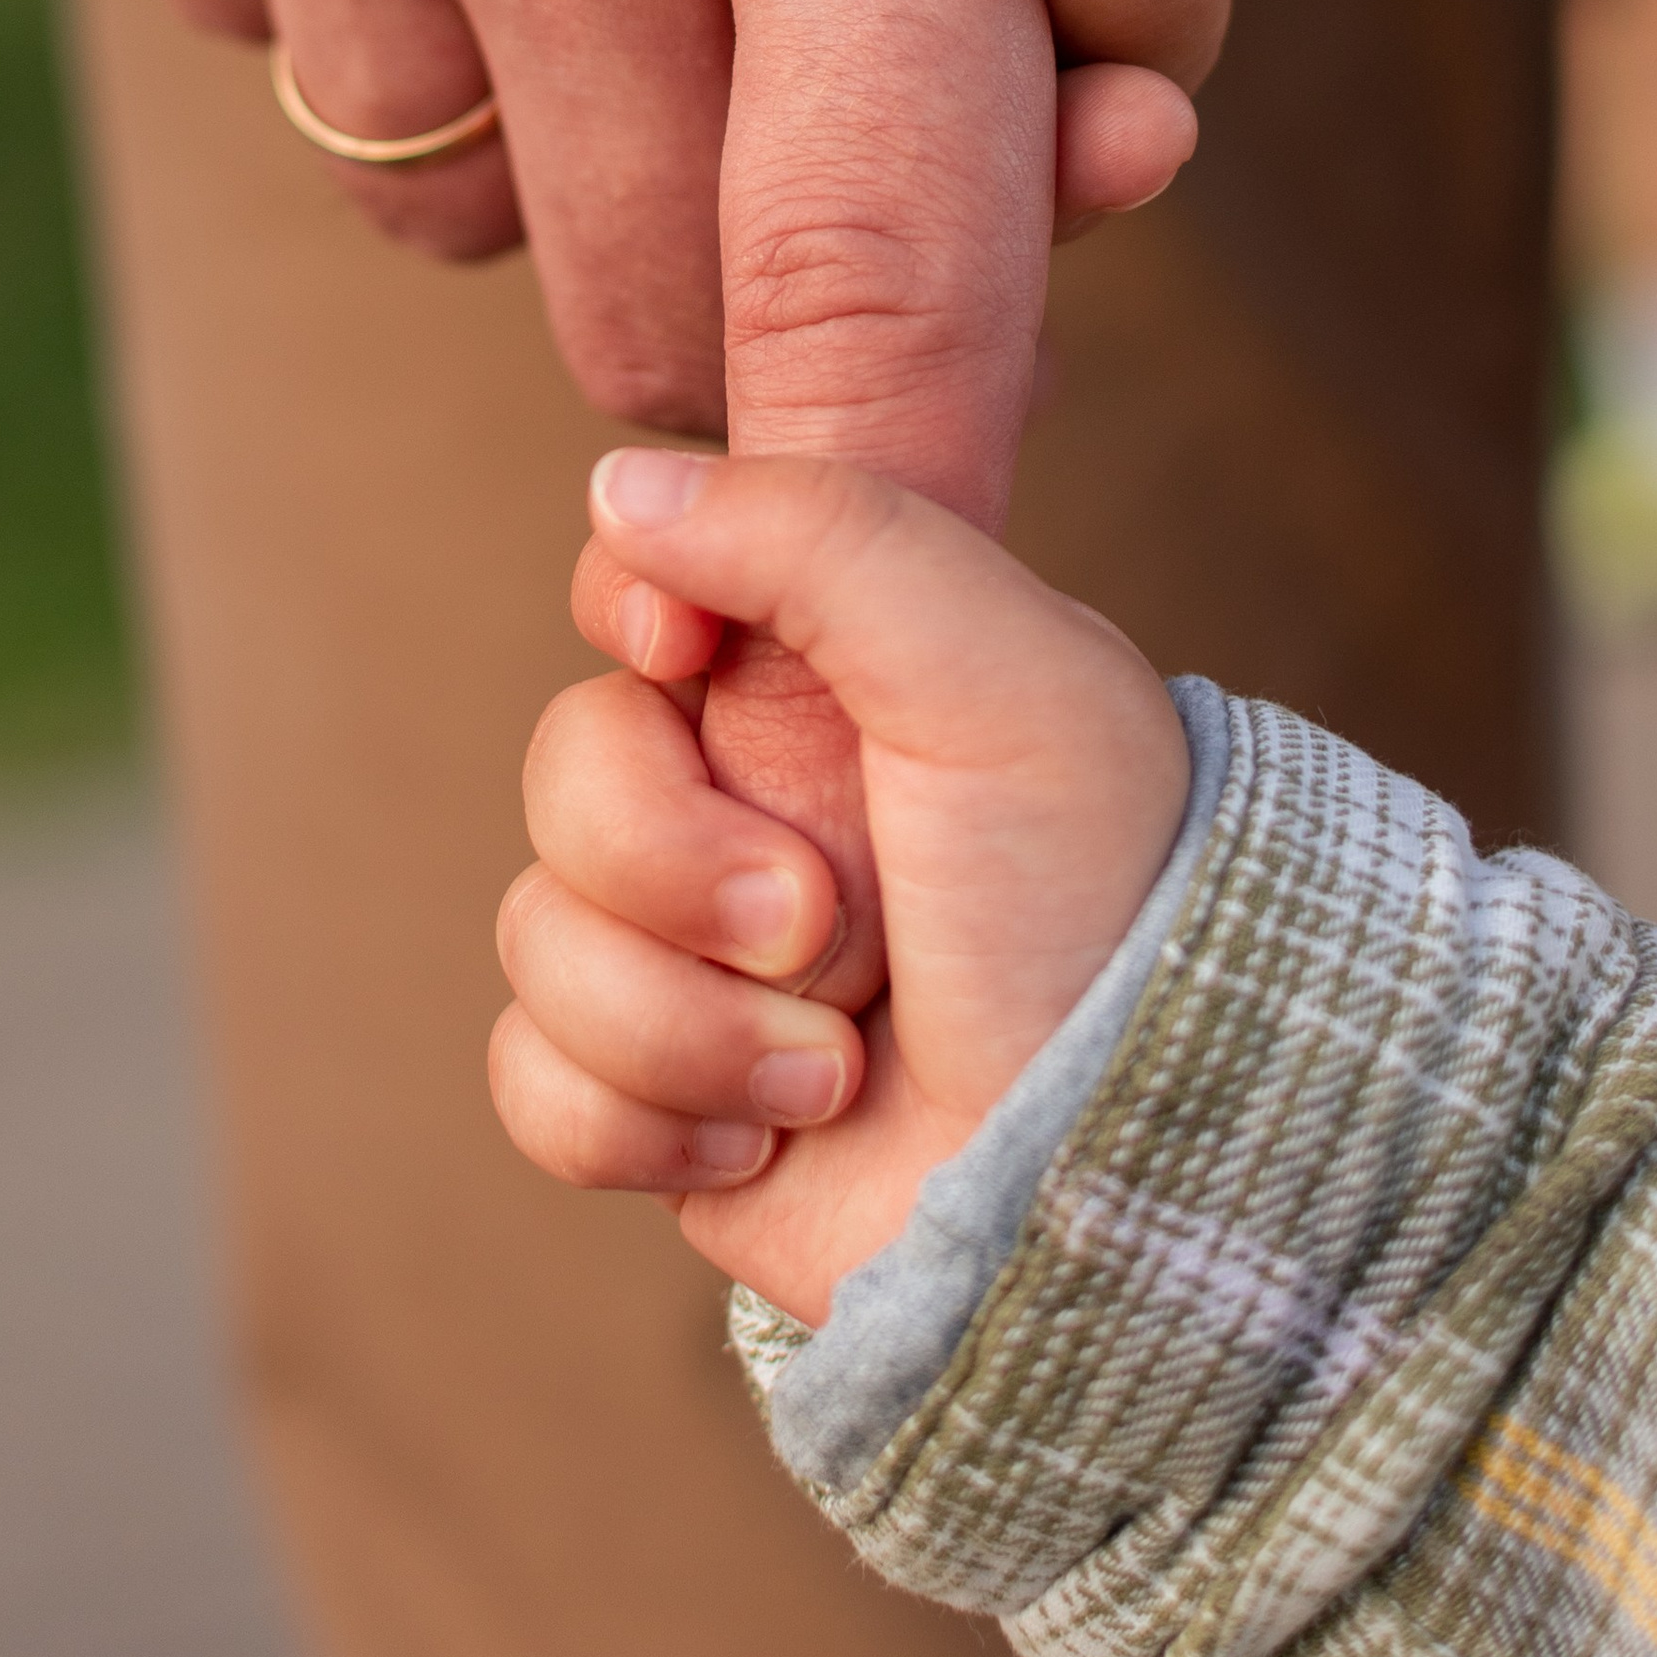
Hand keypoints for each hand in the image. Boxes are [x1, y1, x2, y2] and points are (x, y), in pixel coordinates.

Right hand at [493, 446, 1189, 1327]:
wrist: (1120, 1169)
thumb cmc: (1094, 906)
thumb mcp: (998, 672)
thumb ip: (822, 536)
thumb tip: (618, 488)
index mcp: (836, 682)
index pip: (640, 588)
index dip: (637, 621)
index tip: (684, 653)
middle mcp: (761, 805)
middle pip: (566, 773)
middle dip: (678, 870)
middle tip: (828, 927)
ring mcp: (709, 957)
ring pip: (539, 938)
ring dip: (686, 1022)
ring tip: (840, 1067)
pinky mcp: (674, 1098)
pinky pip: (535, 1084)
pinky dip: (642, 1119)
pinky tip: (775, 1135)